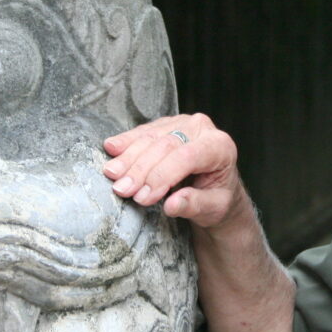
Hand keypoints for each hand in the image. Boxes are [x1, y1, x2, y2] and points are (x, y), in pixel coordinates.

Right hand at [102, 114, 242, 227]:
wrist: (215, 188)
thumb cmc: (216, 198)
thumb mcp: (213, 209)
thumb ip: (194, 205)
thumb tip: (171, 205)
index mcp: (220, 146)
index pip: (186, 156)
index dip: (162, 176)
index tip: (142, 197)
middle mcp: (202, 128)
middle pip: (166, 145)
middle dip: (141, 169)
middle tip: (122, 190)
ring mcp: (183, 123)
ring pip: (150, 137)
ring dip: (128, 157)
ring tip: (111, 174)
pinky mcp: (166, 124)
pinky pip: (143, 132)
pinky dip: (126, 142)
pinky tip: (112, 148)